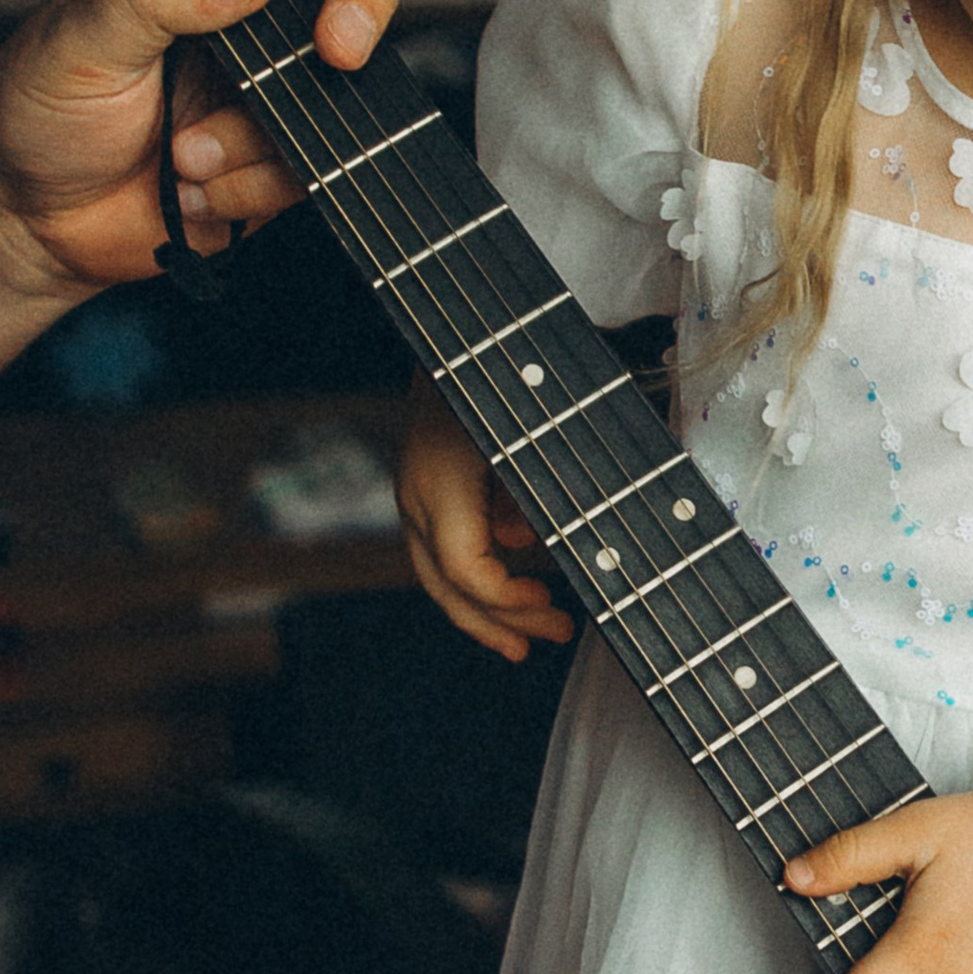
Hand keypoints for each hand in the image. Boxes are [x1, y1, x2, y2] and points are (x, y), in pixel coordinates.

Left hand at [0, 0, 401, 305]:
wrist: (38, 219)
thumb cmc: (42, 107)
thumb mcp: (81, 33)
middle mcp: (250, 4)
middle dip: (359, 3)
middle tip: (335, 47)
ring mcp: (275, 80)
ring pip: (343, 82)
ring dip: (259, 132)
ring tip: (186, 150)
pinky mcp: (285, 153)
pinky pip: (314, 163)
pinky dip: (254, 184)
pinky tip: (198, 184)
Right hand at [398, 373, 574, 660]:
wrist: (455, 333)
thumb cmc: (502, 376)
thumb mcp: (528, 431)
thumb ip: (531, 488)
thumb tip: (524, 545)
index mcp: (440, 484)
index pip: (464, 569)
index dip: (508, 600)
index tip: (553, 601)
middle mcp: (417, 497)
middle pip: (448, 587)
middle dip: (500, 624)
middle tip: (558, 637)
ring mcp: (414, 498)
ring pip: (440, 578)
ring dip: (488, 613)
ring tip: (531, 639)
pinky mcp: (424, 495)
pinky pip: (444, 556)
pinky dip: (479, 584)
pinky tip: (517, 598)